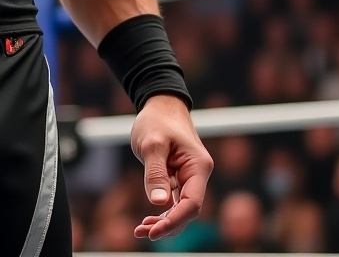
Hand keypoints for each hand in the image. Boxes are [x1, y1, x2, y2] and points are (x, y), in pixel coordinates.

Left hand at [130, 94, 212, 241]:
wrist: (159, 104)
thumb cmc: (157, 120)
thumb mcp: (152, 143)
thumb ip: (156, 172)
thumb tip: (160, 203)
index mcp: (198, 167)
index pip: (192, 203)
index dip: (175, 220)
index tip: (155, 230)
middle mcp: (197, 175)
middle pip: (187, 210)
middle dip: (167, 225)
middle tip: (143, 233)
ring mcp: (188, 177)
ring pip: (179, 208)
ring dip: (162, 221)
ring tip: (140, 230)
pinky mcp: (178, 177)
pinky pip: (172, 200)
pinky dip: (161, 210)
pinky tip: (146, 221)